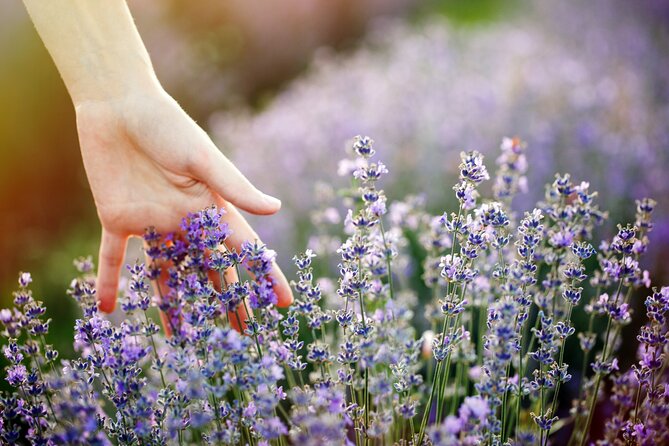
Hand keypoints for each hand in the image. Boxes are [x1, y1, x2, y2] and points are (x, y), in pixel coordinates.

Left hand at [75, 87, 292, 313]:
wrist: (118, 105)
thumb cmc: (167, 125)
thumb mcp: (202, 158)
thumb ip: (234, 187)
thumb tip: (275, 209)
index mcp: (211, 207)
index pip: (245, 250)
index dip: (265, 277)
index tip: (283, 304)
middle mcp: (186, 221)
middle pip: (211, 270)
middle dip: (228, 301)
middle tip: (240, 333)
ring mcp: (152, 223)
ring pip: (166, 274)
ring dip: (173, 304)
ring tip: (180, 336)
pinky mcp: (118, 218)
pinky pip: (114, 257)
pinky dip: (110, 281)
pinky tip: (107, 308)